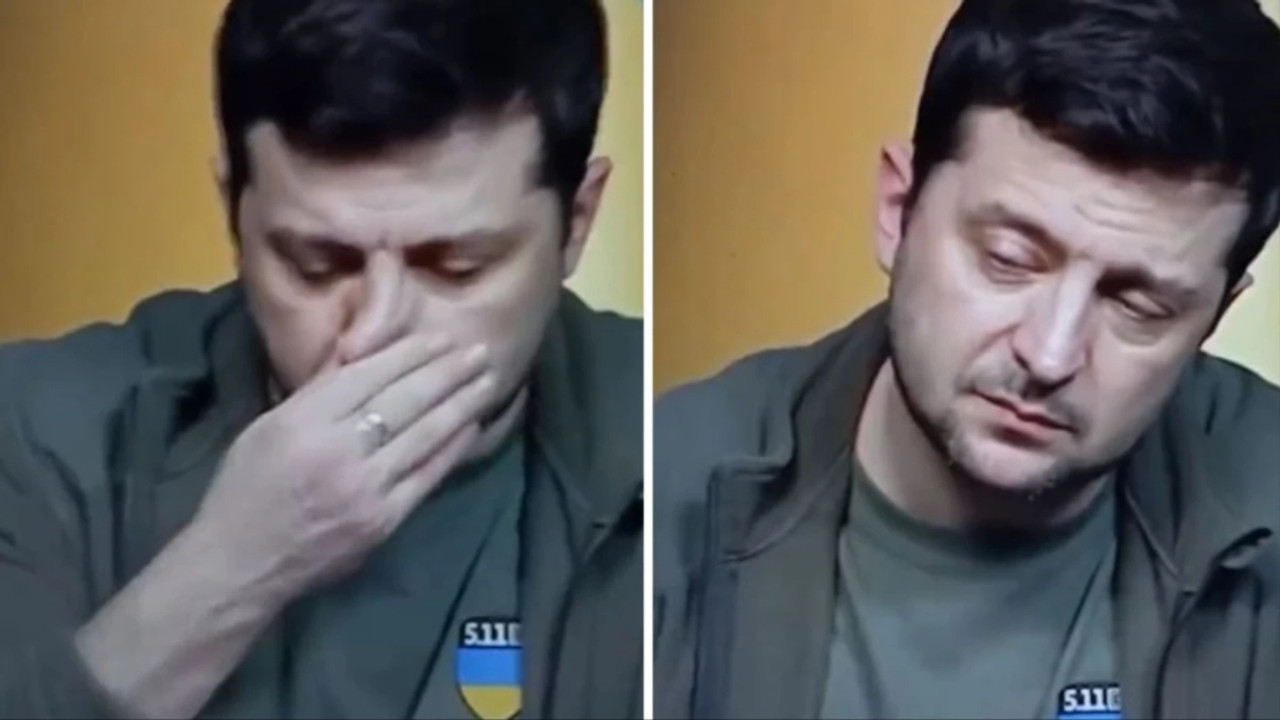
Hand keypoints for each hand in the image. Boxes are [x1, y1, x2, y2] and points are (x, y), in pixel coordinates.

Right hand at [189, 334, 496, 609]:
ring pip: (423, 436)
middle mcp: (337, 450)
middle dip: (447, 372)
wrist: (240, 564)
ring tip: (486, 382)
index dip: (411, 354)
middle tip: (480, 350)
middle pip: (404, 401)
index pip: (369, 376)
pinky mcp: (382, 521)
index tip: (442, 337)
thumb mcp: (268, 426)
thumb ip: (318, 391)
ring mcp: (364, 488)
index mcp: (303, 420)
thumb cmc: (247, 488)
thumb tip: (363, 352)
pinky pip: (427, 477)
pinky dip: (452, 449)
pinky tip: (471, 428)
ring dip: (461, 405)